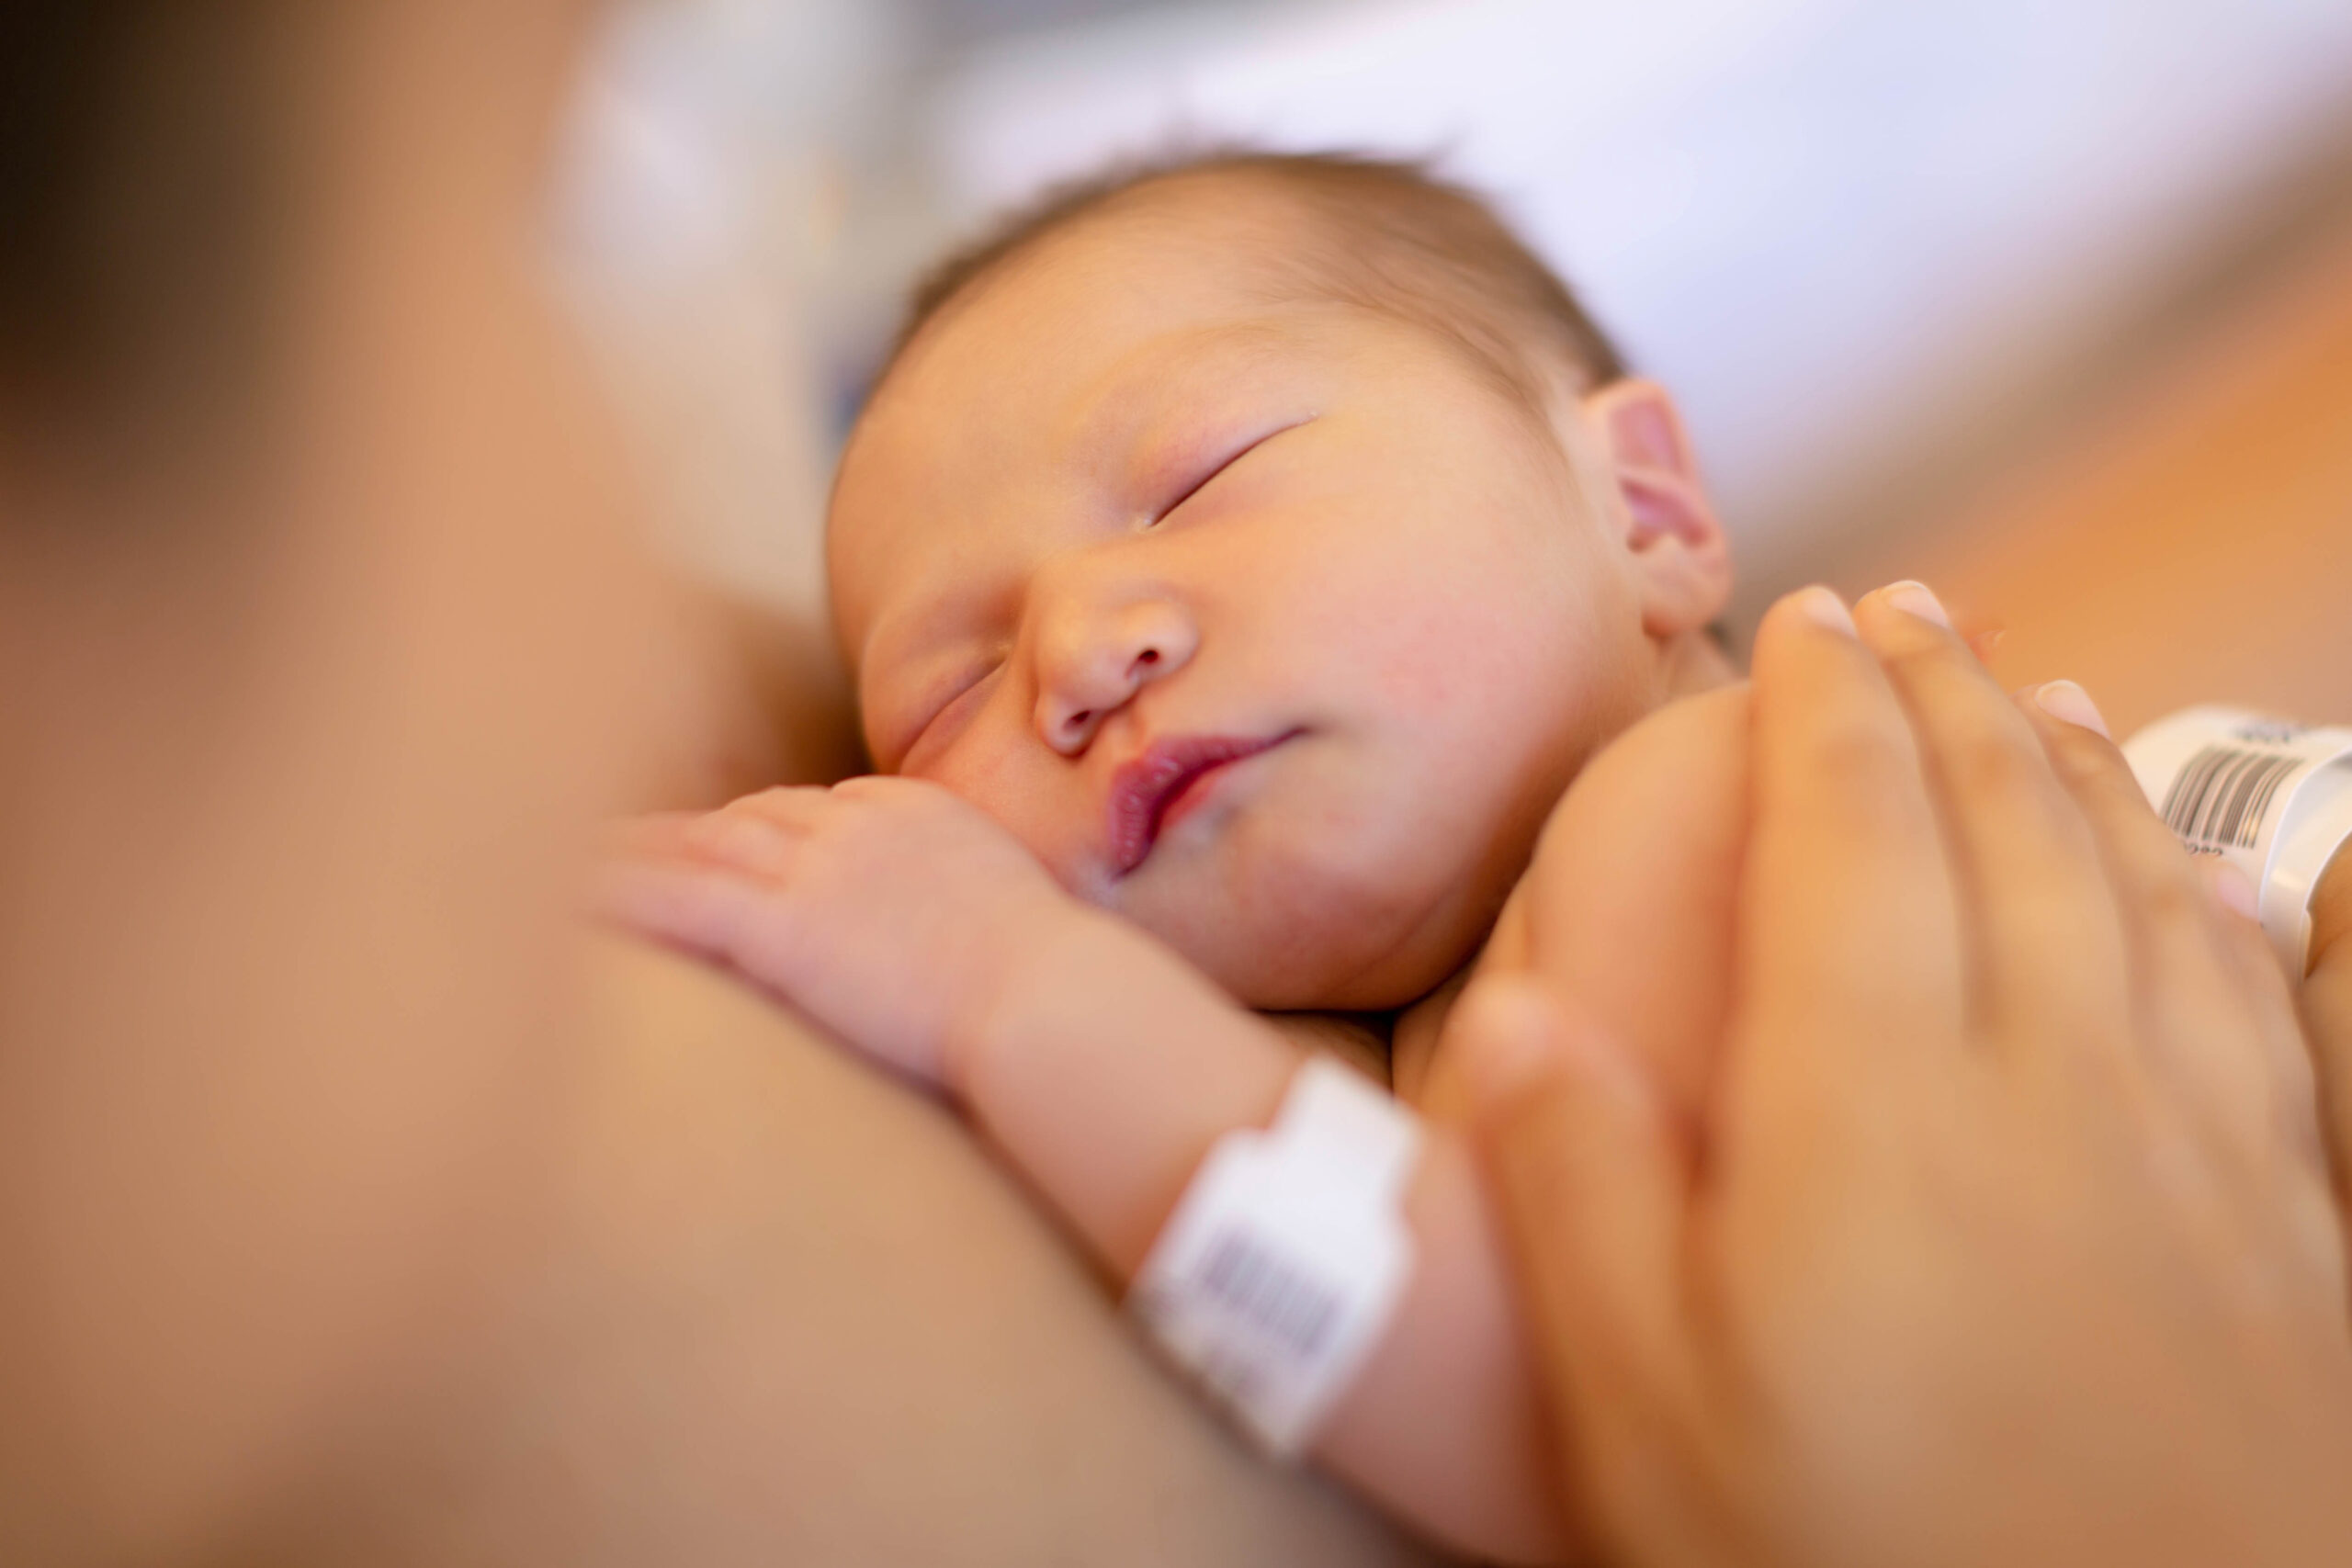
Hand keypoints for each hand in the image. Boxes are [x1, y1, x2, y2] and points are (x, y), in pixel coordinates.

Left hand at [596, 777, 1078, 1086]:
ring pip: (699, 843)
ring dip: (632, 852)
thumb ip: (978, 920)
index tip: (725, 846)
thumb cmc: (1059, 989)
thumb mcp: (1024, 924)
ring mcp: (817, 870)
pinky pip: (679, 898)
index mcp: (916, 814)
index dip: (761, 828)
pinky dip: (618, 893)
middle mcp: (857, 826)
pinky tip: (564, 901)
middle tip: (625, 844)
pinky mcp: (785, 926)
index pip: (816, 808)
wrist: (1053, 1000)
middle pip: (749, 814)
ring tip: (568, 862)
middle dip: (688, 830)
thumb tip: (985, 957)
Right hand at [1461, 582, 2351, 1567]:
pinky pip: (2250, 998)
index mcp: (1875, 1097)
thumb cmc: (1872, 1562)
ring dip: (2077, 762)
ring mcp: (2187, 1143)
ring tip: (2038, 686)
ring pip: (2135, 882)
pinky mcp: (2284, 1227)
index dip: (1824, 702)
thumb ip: (1577, 1196)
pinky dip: (2210, 896)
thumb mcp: (1649, 1411)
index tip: (1803, 613)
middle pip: (2004, 816)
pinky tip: (2205, 869)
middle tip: (1906, 604)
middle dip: (1948, 688)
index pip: (1854, 827)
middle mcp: (2047, 1075)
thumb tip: (1517, 1016)